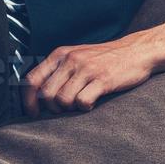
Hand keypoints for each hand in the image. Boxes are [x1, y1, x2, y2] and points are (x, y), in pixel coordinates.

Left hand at [20, 22, 164, 116]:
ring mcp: (86, 69)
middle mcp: (70, 60)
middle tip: (63, 110)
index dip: (28, 99)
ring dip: (68, 109)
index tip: (33, 112)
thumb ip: (58, 69)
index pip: (32, 78)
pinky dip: (84, 108)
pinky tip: (91, 104)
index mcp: (60, 54)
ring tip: (79, 105)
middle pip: (46, 94)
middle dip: (51, 108)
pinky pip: (82, 101)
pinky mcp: (102, 79)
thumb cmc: (104, 58)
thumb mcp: (76, 56)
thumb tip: (39, 93)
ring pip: (62, 100)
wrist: (136, 50)